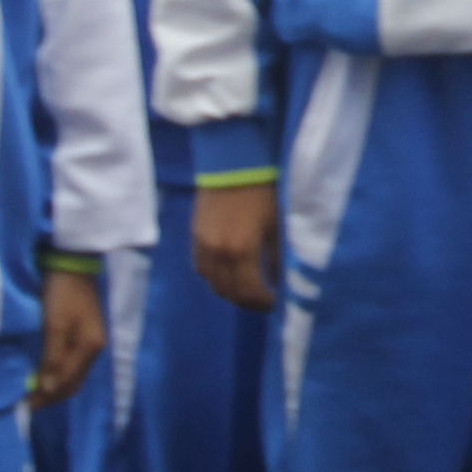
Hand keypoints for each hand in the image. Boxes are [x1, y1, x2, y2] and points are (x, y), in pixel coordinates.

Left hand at [30, 266, 106, 406]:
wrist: (72, 262)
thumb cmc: (62, 292)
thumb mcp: (55, 324)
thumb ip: (53, 357)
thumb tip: (48, 388)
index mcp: (90, 347)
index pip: (68, 383)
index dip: (46, 397)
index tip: (24, 406)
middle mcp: (94, 348)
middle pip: (73, 383)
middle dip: (51, 396)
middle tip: (26, 404)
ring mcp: (91, 341)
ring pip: (73, 375)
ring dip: (54, 386)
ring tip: (32, 392)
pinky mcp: (84, 334)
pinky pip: (71, 363)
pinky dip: (57, 373)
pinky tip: (44, 373)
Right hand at [190, 180, 278, 311]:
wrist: (232, 168)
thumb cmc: (261, 196)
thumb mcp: (276, 228)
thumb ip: (275, 258)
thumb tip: (277, 282)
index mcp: (243, 251)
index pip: (249, 291)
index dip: (262, 303)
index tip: (273, 303)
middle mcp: (219, 254)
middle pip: (229, 292)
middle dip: (247, 301)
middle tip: (260, 301)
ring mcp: (203, 247)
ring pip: (212, 283)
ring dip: (229, 291)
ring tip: (244, 289)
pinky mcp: (194, 238)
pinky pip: (200, 268)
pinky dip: (213, 277)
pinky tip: (226, 274)